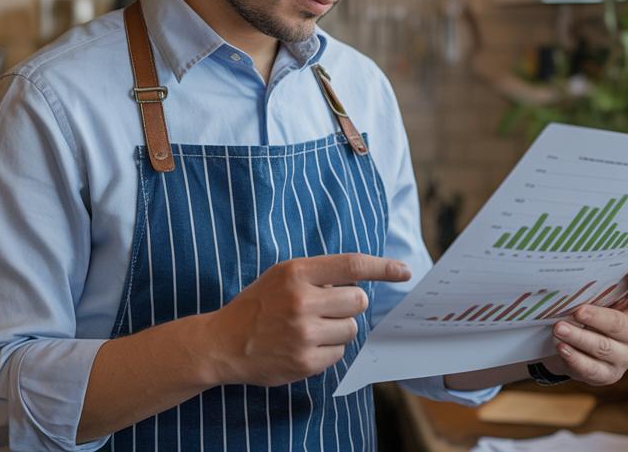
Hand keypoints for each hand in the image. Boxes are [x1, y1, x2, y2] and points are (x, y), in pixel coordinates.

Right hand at [203, 253, 410, 386]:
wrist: (223, 342)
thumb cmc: (258, 305)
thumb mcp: (282, 276)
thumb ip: (319, 274)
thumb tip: (363, 280)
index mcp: (297, 273)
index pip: (352, 266)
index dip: (383, 267)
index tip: (404, 271)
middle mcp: (302, 301)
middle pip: (358, 301)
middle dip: (349, 304)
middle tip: (327, 308)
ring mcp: (304, 334)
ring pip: (351, 329)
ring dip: (338, 329)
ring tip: (309, 328)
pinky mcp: (305, 361)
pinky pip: (339, 354)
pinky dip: (327, 351)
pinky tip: (304, 346)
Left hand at [540, 270, 627, 385]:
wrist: (569, 353)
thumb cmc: (582, 321)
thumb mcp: (588, 305)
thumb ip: (590, 294)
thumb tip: (571, 278)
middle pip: (619, 324)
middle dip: (597, 317)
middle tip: (577, 312)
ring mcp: (623, 357)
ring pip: (603, 347)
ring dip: (579, 337)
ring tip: (559, 329)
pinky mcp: (608, 375)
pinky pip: (592, 368)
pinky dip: (575, 358)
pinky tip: (562, 348)